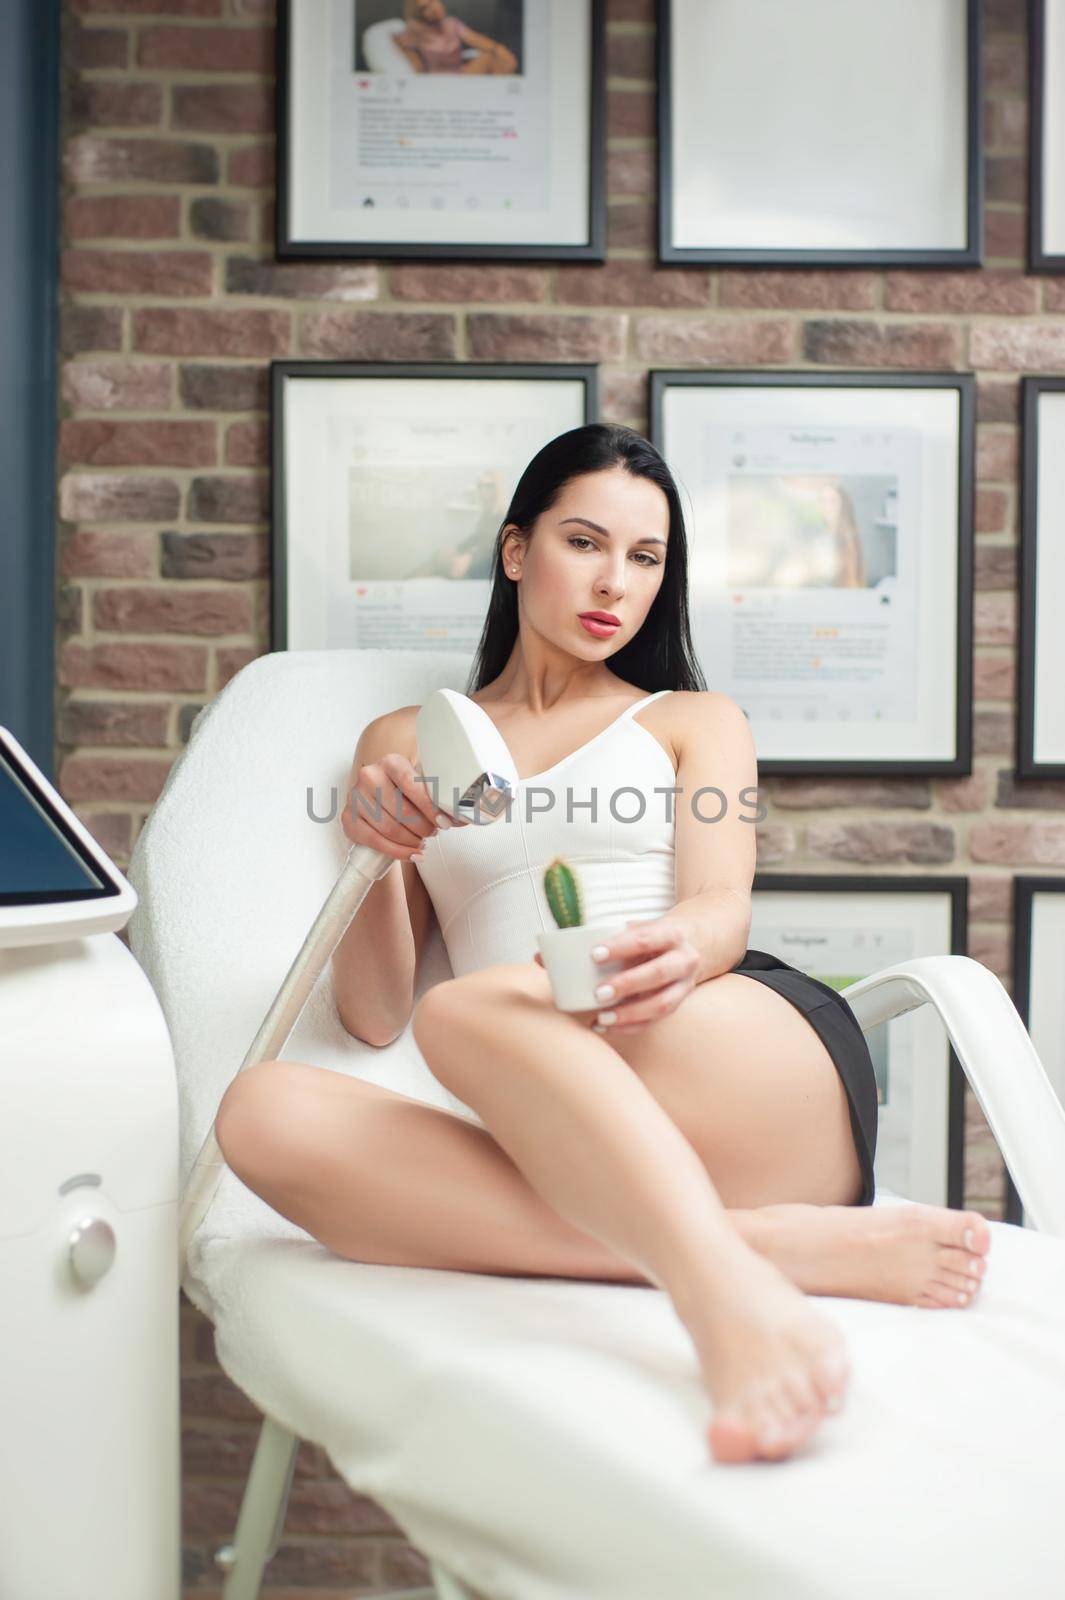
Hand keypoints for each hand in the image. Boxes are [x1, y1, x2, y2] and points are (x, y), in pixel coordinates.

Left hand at [534, 916, 699, 1032]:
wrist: (692, 943)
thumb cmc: (649, 937)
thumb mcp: (630, 929)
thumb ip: (592, 939)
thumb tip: (541, 958)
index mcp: (670, 932)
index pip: (646, 938)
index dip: (620, 946)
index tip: (594, 955)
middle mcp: (683, 959)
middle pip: (658, 973)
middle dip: (627, 984)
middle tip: (597, 993)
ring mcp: (685, 985)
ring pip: (661, 1004)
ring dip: (630, 1013)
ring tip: (601, 1017)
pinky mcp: (678, 1004)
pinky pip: (656, 1021)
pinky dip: (630, 1026)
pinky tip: (607, 1026)